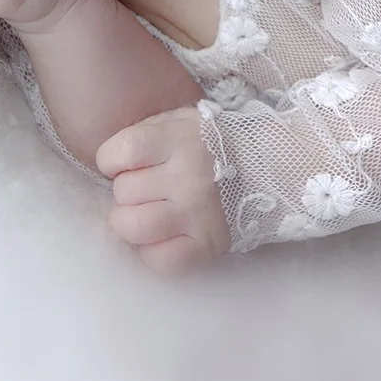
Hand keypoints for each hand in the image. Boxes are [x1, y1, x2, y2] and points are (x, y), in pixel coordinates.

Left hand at [98, 107, 229, 274]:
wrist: (270, 164)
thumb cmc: (214, 141)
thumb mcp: (181, 120)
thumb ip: (147, 134)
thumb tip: (109, 162)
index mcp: (178, 139)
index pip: (119, 153)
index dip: (111, 161)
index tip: (123, 163)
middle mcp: (187, 176)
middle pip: (123, 192)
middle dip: (127, 191)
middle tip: (145, 188)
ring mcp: (197, 213)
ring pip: (134, 227)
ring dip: (131, 222)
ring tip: (145, 214)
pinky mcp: (207, 244)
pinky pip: (161, 260)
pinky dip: (153, 252)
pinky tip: (162, 237)